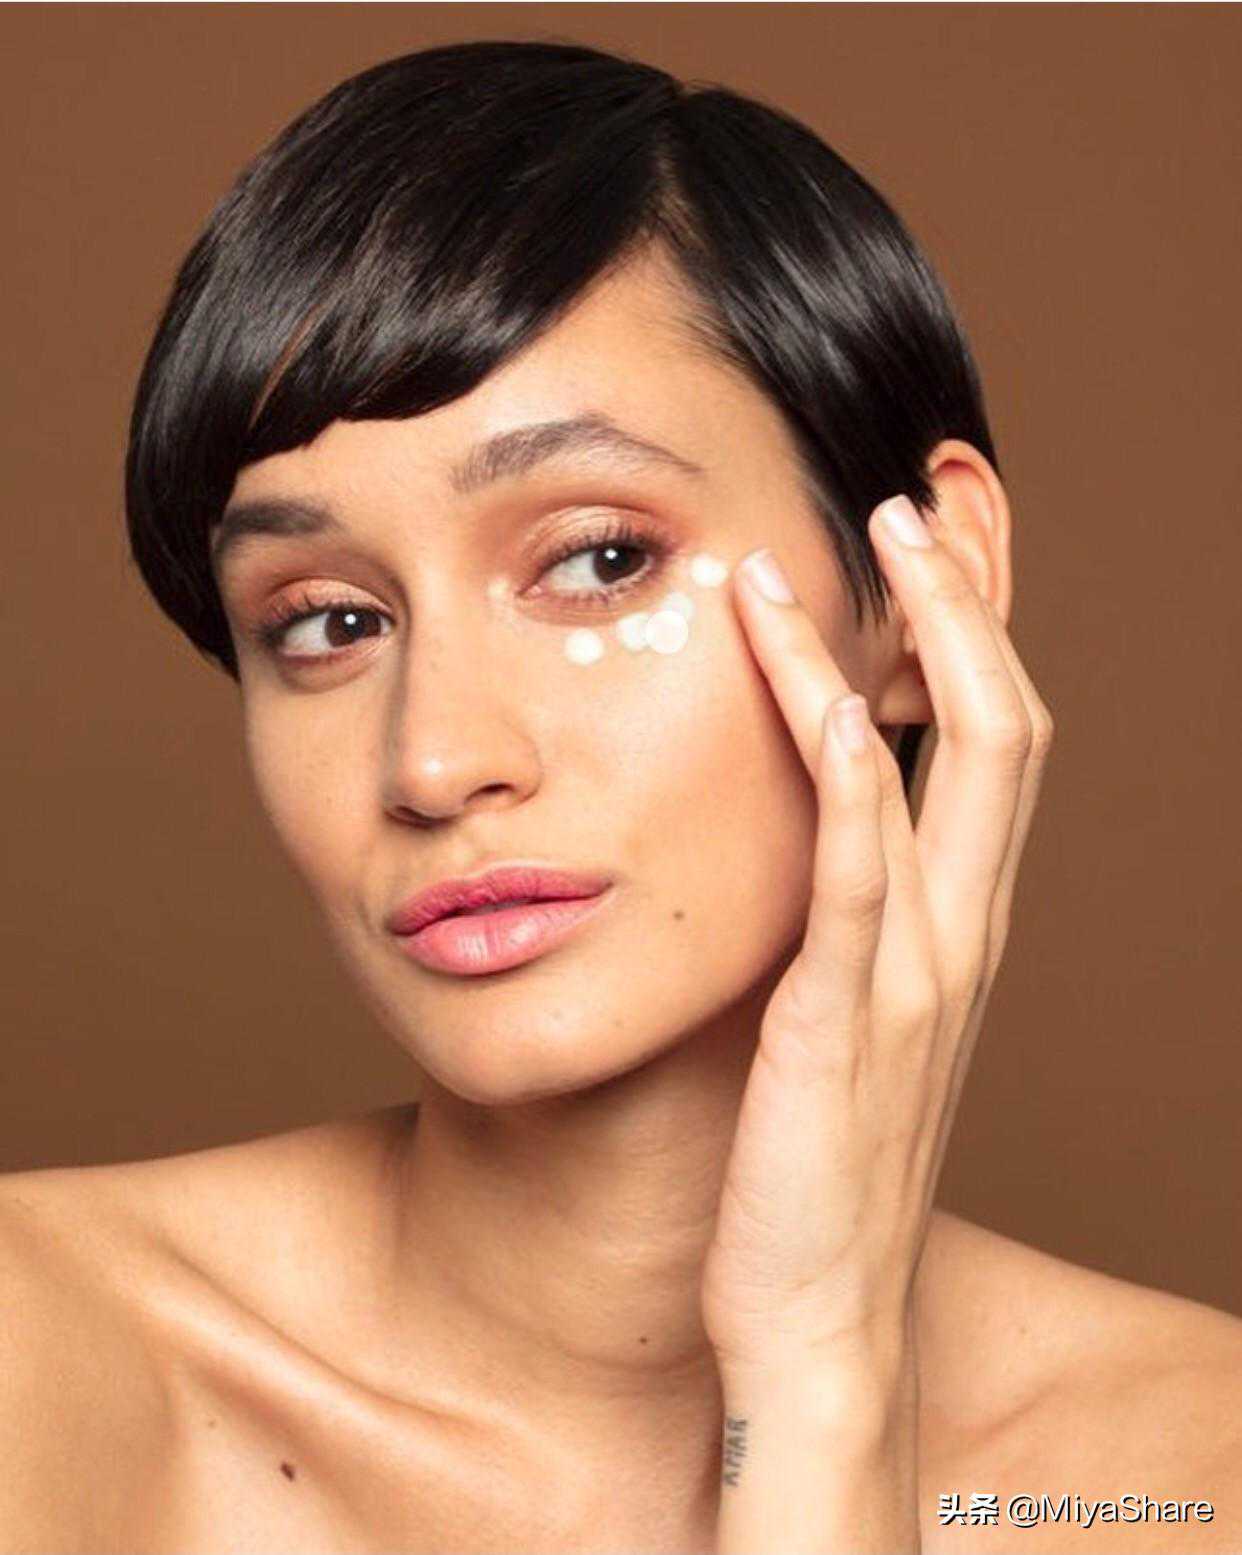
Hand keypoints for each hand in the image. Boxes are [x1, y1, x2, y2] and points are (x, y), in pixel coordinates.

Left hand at [699, 492, 1053, 1381]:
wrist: (818, 1314)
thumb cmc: (819, 1165)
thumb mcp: (853, 1022)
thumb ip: (851, 927)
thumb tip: (807, 840)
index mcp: (960, 930)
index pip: (999, 748)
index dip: (983, 638)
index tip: (942, 546)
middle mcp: (959, 934)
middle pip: (1007, 727)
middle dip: (968, 605)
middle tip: (911, 504)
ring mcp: (913, 970)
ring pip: (941, 768)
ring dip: (893, 643)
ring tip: (843, 543)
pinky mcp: (842, 1011)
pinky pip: (859, 862)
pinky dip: (846, 760)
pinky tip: (819, 680)